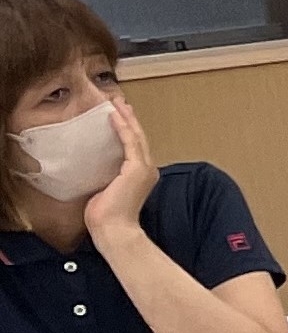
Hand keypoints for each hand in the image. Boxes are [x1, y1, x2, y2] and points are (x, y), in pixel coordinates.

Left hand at [83, 98, 155, 237]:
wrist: (114, 230)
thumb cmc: (107, 217)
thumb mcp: (105, 190)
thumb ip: (105, 176)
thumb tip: (93, 166)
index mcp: (140, 175)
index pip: (135, 147)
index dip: (127, 129)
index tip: (118, 115)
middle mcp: (148, 169)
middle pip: (139, 137)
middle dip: (129, 118)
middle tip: (119, 102)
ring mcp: (144, 168)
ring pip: (136, 136)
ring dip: (126, 118)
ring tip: (117, 103)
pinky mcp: (137, 168)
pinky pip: (129, 142)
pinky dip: (122, 127)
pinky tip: (113, 116)